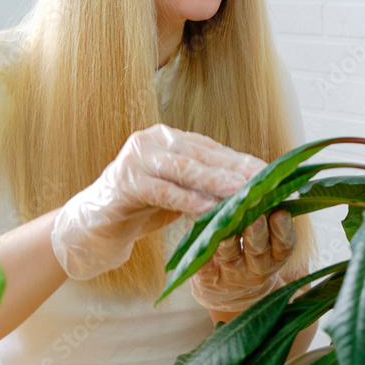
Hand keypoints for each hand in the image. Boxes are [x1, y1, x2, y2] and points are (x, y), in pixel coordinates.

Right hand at [51, 124, 265, 279]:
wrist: (92, 226)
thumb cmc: (140, 208)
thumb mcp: (178, 191)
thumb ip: (204, 184)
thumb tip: (250, 188)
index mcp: (168, 138)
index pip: (213, 148)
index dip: (243, 161)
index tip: (272, 174)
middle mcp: (153, 140)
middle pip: (203, 156)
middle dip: (236, 171)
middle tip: (265, 184)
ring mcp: (136, 158)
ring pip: (185, 170)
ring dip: (217, 182)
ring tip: (243, 194)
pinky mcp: (124, 181)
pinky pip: (162, 190)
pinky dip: (187, 200)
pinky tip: (209, 210)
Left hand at [191, 210, 295, 312]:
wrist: (230, 290)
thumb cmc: (249, 247)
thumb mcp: (263, 230)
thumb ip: (262, 206)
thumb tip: (259, 179)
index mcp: (275, 253)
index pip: (284, 243)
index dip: (283, 229)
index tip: (281, 211)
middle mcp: (256, 266)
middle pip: (258, 249)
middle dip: (257, 232)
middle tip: (256, 216)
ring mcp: (232, 273)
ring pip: (230, 254)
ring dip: (229, 239)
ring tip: (226, 223)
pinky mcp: (208, 279)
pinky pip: (204, 268)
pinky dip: (203, 257)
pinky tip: (200, 243)